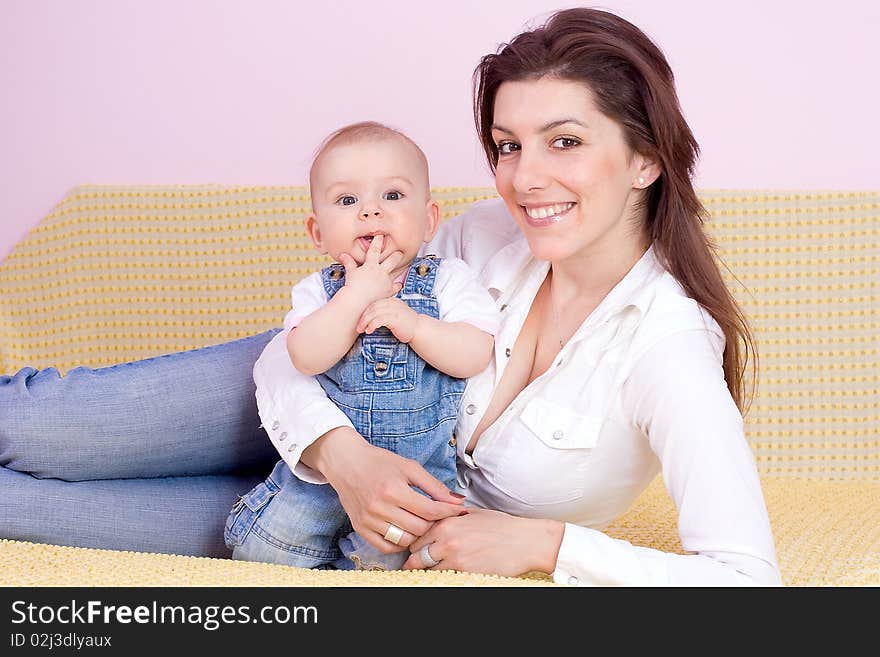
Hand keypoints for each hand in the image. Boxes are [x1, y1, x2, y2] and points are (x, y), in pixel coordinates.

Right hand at [310, 427, 465, 552]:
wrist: (346, 463)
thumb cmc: (379, 462)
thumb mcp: (409, 467)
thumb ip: (434, 486)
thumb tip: (457, 500)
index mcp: (393, 490)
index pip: (429, 510)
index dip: (448, 512)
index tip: (459, 510)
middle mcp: (379, 507)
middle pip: (419, 528)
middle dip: (433, 522)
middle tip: (437, 515)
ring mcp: (368, 520)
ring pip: (404, 540)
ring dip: (417, 534)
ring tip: (420, 521)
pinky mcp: (360, 528)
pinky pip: (386, 547)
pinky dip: (399, 543)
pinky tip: (404, 530)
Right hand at [338, 235, 404, 305]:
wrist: (356, 300)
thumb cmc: (352, 287)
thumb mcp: (350, 272)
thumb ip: (349, 262)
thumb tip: (343, 255)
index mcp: (371, 265)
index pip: (375, 250)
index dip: (378, 241)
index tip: (382, 235)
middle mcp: (380, 272)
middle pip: (392, 259)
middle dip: (397, 254)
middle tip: (400, 251)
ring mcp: (386, 281)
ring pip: (397, 271)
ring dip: (402, 267)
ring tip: (407, 263)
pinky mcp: (388, 291)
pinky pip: (396, 287)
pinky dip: (397, 285)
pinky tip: (399, 284)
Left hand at [356, 296, 419, 341]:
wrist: (419, 330)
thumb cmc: (406, 324)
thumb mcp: (395, 314)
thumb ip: (385, 312)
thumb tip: (369, 317)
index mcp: (392, 301)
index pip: (374, 303)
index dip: (365, 312)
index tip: (360, 321)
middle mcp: (392, 303)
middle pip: (372, 307)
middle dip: (363, 318)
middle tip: (358, 327)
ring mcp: (394, 310)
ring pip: (374, 313)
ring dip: (365, 322)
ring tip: (361, 330)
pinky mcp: (395, 318)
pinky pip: (379, 320)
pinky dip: (372, 325)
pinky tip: (369, 331)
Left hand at [403, 508, 564, 576]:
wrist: (525, 542)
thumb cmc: (502, 526)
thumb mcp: (473, 513)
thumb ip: (450, 515)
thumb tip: (435, 516)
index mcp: (447, 522)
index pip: (416, 535)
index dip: (415, 542)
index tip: (415, 548)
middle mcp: (446, 540)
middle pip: (415, 555)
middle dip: (415, 559)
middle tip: (417, 562)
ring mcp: (454, 559)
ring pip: (426, 569)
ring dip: (427, 569)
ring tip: (431, 569)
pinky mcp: (464, 573)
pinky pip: (442, 578)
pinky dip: (441, 577)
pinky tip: (447, 573)